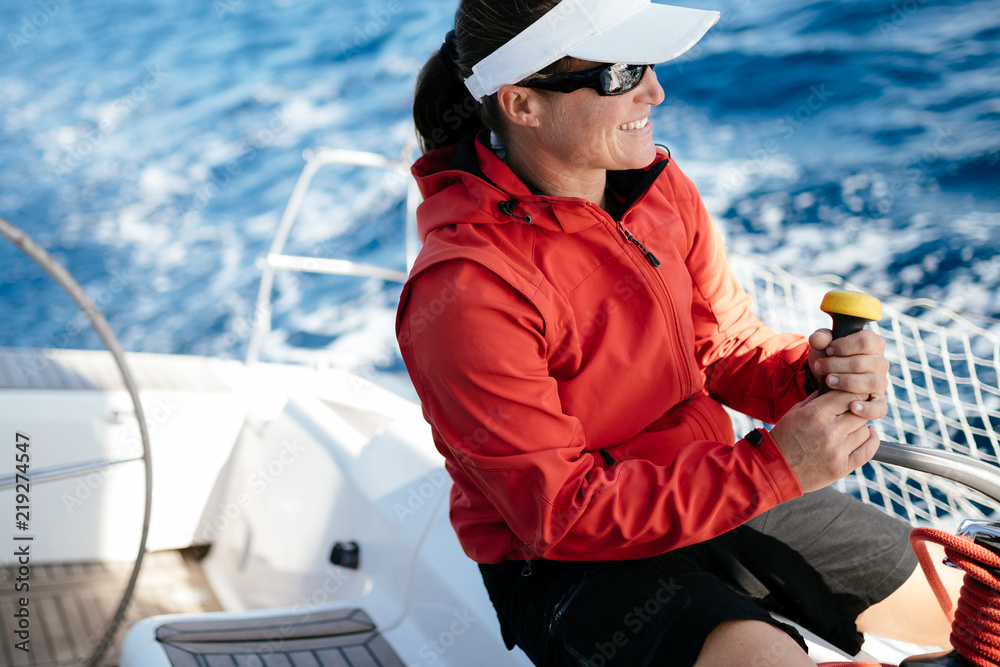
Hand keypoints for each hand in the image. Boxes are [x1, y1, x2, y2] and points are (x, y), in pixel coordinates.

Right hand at [770, 390, 885, 492]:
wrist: (774, 469)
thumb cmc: (783, 438)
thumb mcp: (795, 412)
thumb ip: (818, 400)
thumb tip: (837, 389)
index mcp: (816, 414)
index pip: (848, 395)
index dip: (853, 393)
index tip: (854, 394)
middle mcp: (830, 431)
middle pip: (860, 412)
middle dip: (858, 408)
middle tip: (855, 408)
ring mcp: (837, 451)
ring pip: (865, 430)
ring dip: (861, 425)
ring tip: (854, 425)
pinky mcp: (842, 467)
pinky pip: (868, 450)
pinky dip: (872, 440)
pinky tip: (869, 434)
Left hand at [808, 328, 888, 418]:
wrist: (826, 377)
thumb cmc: (828, 357)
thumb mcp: (822, 345)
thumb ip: (820, 338)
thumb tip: (818, 339)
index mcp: (872, 344)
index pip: (866, 341)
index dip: (845, 346)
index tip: (829, 350)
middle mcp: (880, 363)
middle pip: (866, 363)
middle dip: (838, 365)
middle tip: (820, 367)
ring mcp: (881, 383)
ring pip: (873, 383)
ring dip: (848, 383)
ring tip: (829, 381)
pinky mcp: (878, 402)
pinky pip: (880, 408)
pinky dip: (867, 408)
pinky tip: (852, 406)